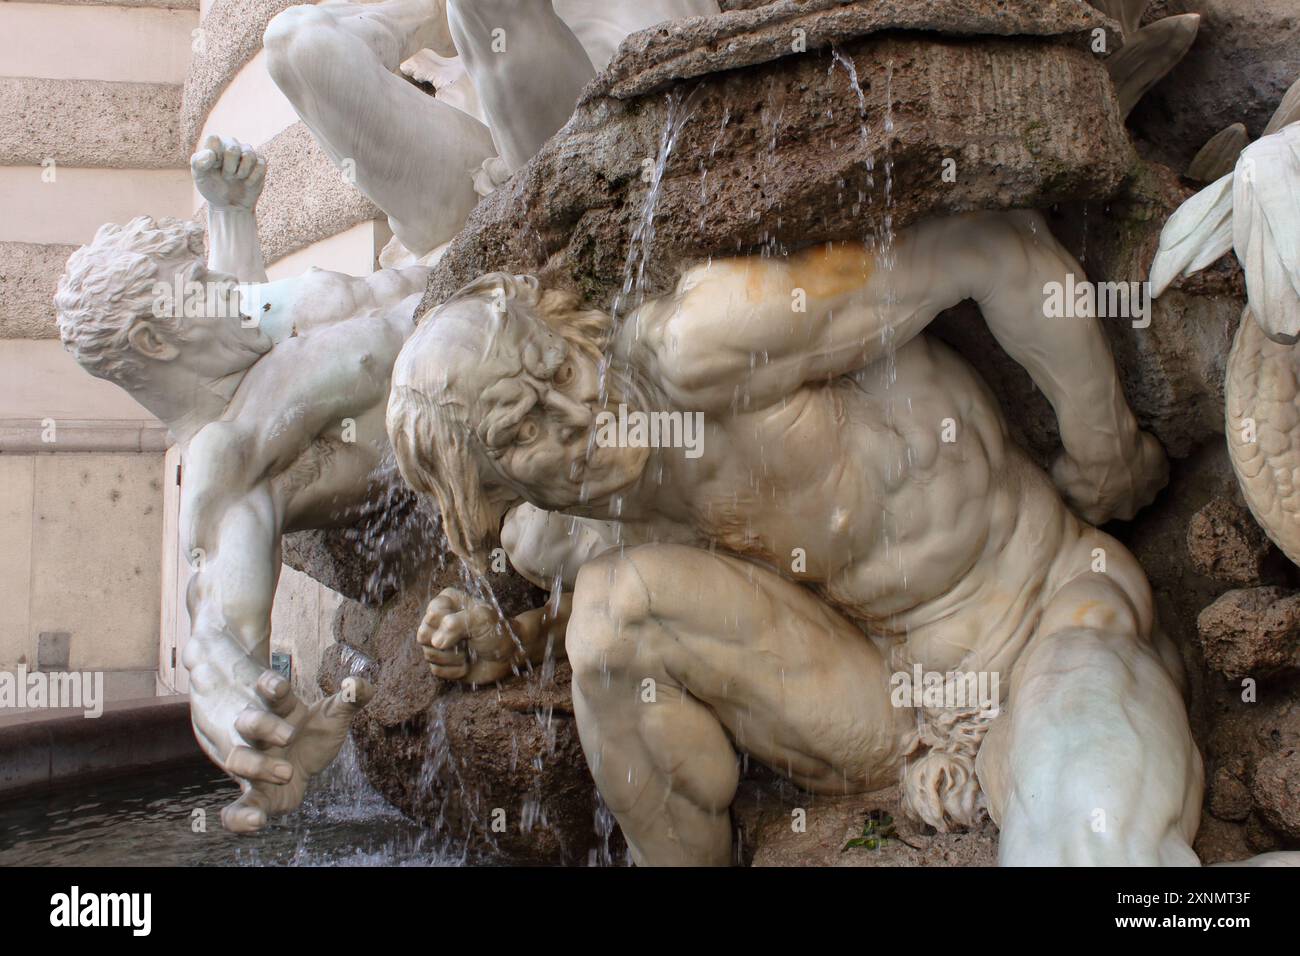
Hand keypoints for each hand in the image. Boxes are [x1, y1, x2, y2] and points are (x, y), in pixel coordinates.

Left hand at [192, 135, 266, 211]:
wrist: (228, 205)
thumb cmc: (212, 187)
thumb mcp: (199, 177)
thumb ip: (198, 163)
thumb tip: (211, 155)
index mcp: (215, 145)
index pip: (214, 139)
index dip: (214, 156)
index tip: (212, 168)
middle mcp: (232, 145)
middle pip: (233, 148)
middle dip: (229, 168)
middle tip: (226, 177)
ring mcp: (247, 153)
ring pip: (249, 155)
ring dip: (242, 172)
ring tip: (237, 179)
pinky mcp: (260, 163)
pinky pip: (261, 165)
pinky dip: (253, 178)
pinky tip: (247, 184)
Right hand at [220, 670, 372, 832]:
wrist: (296, 758)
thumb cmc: (311, 731)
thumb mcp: (332, 715)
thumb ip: (349, 699)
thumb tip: (360, 684)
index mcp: (278, 710)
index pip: (268, 691)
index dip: (270, 685)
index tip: (278, 688)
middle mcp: (258, 736)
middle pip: (247, 723)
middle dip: (264, 726)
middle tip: (289, 736)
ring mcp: (252, 765)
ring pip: (237, 760)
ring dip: (257, 766)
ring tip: (287, 773)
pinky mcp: (256, 796)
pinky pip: (236, 809)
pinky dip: (239, 818)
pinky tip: (256, 822)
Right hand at [416, 587, 518, 683]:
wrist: (510, 656)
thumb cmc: (497, 632)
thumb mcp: (481, 619)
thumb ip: (455, 624)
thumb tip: (436, 642)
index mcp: (446, 602)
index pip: (431, 614)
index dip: (448, 624)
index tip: (468, 624)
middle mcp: (438, 621)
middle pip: (423, 635)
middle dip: (449, 643)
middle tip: (467, 640)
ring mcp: (438, 642)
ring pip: (429, 654)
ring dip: (454, 657)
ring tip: (469, 651)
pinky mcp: (441, 663)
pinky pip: (436, 670)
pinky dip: (455, 670)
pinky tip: (467, 664)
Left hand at [1051, 430, 1168, 524]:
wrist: (1103, 443)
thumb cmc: (1076, 461)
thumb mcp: (1057, 481)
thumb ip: (1065, 493)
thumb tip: (1063, 496)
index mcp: (1097, 517)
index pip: (1096, 513)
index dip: (1094, 497)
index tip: (1091, 482)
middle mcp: (1125, 512)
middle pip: (1123, 505)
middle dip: (1118, 491)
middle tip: (1109, 469)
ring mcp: (1146, 495)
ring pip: (1142, 490)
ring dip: (1136, 478)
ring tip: (1124, 458)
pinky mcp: (1161, 476)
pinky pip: (1157, 471)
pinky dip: (1151, 462)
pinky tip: (1139, 449)